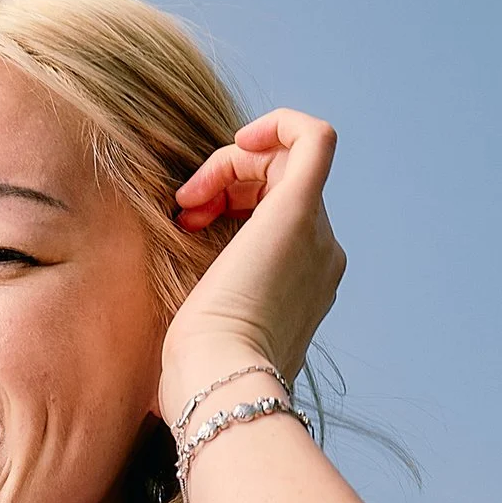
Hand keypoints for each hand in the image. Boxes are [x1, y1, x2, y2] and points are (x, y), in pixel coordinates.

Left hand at [162, 109, 344, 421]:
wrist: (217, 379)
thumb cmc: (200, 368)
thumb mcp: (204, 324)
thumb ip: (208, 296)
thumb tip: (181, 289)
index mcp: (303, 281)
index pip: (276, 211)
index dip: (232, 198)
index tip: (191, 218)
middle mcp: (321, 255)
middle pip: (280, 183)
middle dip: (226, 180)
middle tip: (185, 209)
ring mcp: (316, 234)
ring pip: (285, 161)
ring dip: (230, 165)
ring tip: (190, 203)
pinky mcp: (300, 211)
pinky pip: (315, 138)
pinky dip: (279, 123)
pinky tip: (239, 140)